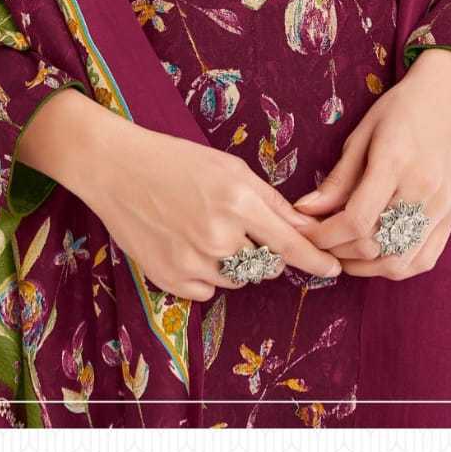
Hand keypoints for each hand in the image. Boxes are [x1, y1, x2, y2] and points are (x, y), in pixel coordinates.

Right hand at [54, 96, 343, 301]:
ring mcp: (194, 260)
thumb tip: (303, 229)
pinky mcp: (171, 279)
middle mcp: (219, 235)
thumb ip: (268, 201)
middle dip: (261, 251)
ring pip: (236, 278)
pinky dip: (204, 275)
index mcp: (238, 200)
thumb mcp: (228, 167)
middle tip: (232, 224)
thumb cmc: (174, 160)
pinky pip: (207, 291)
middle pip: (265, 264)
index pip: (291, 244)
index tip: (334, 270)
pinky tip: (184, 244)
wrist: (116, 168)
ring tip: (201, 228)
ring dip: (232, 262)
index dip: (316, 261)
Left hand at [290, 48, 450, 280]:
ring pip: (399, 262)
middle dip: (338, 251)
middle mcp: (422, 190)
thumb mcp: (362, 133)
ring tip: (342, 251)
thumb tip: (306, 212)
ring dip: (365, 266)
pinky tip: (375, 254)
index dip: (324, 236)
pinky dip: (395, 266)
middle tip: (318, 241)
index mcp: (395, 162)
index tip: (304, 233)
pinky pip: (424, 260)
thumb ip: (338, 178)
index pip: (355, 220)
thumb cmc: (402, 107)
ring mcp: (442, 207)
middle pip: (375, 245)